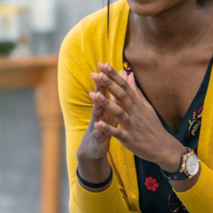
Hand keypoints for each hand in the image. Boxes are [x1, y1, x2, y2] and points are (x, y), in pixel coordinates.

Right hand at [76, 63, 117, 189]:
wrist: (94, 147)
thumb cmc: (105, 126)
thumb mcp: (111, 110)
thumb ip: (114, 96)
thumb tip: (118, 81)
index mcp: (105, 105)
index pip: (106, 89)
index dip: (106, 77)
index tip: (106, 64)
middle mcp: (99, 112)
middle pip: (99, 97)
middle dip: (98, 86)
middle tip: (97, 74)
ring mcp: (97, 124)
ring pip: (97, 113)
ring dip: (96, 104)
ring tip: (94, 95)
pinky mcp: (98, 137)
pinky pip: (99, 132)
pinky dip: (99, 129)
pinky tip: (98, 125)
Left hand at [92, 63, 185, 172]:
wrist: (162, 147)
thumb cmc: (152, 126)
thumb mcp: (145, 106)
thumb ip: (136, 91)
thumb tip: (130, 75)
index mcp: (137, 104)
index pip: (125, 86)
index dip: (114, 75)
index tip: (103, 65)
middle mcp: (135, 112)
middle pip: (121, 95)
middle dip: (109, 84)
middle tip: (96, 74)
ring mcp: (132, 125)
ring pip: (119, 113)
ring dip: (106, 104)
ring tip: (94, 95)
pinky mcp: (129, 139)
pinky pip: (117, 133)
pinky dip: (108, 129)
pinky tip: (98, 123)